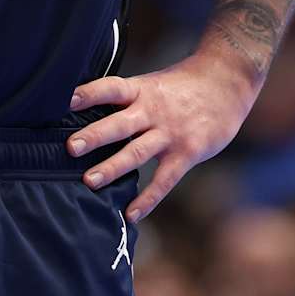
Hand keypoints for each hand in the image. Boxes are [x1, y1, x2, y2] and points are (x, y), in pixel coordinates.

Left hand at [66, 53, 258, 222]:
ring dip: (113, 167)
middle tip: (69, 147)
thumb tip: (89, 112)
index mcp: (142, 90)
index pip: (112, 88)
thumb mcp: (153, 83)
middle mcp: (153, 110)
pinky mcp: (187, 152)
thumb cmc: (184, 84)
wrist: (228, 82)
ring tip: (89, 181)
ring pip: (138, 152)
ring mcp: (170, 133)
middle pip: (120, 123)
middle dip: (95, 136)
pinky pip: (164, 179)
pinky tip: (130, 214)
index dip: (89, 93)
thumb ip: (128, 99)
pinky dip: (148, 198)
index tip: (66, 99)